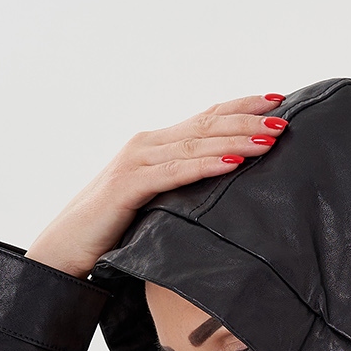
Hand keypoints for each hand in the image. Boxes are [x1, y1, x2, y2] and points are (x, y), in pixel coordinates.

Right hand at [23, 93, 287, 278]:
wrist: (65, 247)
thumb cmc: (111, 230)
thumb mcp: (155, 204)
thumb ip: (181, 190)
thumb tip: (221, 192)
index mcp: (156, 146)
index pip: (206, 118)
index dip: (241, 108)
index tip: (276, 103)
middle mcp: (147, 145)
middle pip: (206, 125)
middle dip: (248, 120)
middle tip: (284, 120)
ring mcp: (136, 162)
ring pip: (196, 145)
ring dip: (235, 141)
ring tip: (269, 140)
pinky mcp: (129, 186)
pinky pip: (174, 173)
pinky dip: (206, 166)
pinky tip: (232, 164)